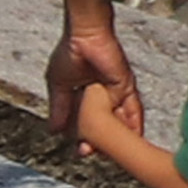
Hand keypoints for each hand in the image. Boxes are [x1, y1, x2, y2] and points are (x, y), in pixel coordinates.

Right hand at [48, 19, 141, 140]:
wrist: (85, 35)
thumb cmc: (70, 52)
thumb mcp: (58, 84)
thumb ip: (59, 108)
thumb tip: (54, 130)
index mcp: (84, 96)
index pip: (85, 122)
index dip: (82, 136)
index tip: (79, 148)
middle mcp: (101, 96)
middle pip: (103, 124)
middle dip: (98, 140)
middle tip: (90, 151)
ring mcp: (115, 93)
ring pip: (119, 121)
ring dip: (116, 137)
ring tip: (110, 151)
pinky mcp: (126, 87)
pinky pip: (133, 109)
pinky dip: (134, 124)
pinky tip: (132, 138)